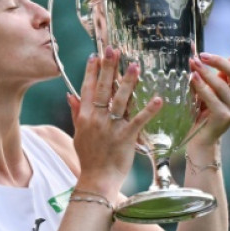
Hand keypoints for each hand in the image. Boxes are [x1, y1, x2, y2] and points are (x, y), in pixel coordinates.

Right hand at [68, 47, 162, 196]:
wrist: (97, 179)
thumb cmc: (88, 157)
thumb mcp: (78, 133)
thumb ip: (76, 112)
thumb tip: (70, 94)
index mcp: (84, 117)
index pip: (88, 89)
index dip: (92, 72)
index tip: (96, 55)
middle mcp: (97, 119)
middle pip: (103, 89)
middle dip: (109, 68)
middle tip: (114, 51)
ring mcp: (111, 128)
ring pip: (121, 100)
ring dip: (128, 82)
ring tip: (134, 66)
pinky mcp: (126, 137)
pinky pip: (139, 120)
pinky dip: (149, 109)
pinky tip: (158, 98)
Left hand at [188, 30, 229, 146]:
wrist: (201, 138)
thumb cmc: (204, 109)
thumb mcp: (212, 87)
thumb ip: (217, 72)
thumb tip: (227, 53)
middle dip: (219, 61)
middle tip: (201, 54)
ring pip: (223, 85)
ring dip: (206, 73)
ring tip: (192, 63)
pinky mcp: (225, 117)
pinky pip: (212, 98)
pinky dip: (201, 87)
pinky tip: (192, 78)